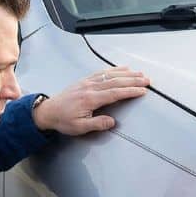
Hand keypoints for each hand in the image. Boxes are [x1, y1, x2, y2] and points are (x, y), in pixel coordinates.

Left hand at [33, 67, 149, 134]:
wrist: (48, 111)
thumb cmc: (63, 120)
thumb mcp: (79, 127)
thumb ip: (97, 124)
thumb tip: (112, 122)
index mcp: (90, 99)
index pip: (115, 93)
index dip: (130, 91)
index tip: (142, 91)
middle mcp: (90, 87)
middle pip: (116, 81)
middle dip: (133, 80)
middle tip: (147, 80)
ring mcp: (87, 82)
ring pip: (110, 74)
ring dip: (127, 73)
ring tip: (140, 73)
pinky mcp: (85, 80)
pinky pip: (102, 72)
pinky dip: (114, 69)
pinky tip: (123, 68)